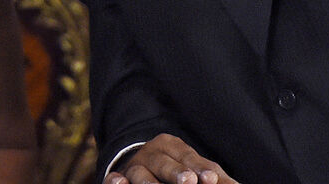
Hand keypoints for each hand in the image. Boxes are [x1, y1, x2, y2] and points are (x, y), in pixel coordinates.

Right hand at [107, 134, 237, 183]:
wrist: (141, 164)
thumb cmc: (178, 169)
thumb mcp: (195, 169)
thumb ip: (215, 178)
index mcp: (174, 148)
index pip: (189, 158)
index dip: (200, 168)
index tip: (210, 179)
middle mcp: (153, 154)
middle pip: (165, 163)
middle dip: (176, 173)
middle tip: (189, 181)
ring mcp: (135, 166)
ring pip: (140, 173)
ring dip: (148, 182)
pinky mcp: (120, 177)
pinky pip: (113, 178)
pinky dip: (115, 181)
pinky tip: (118, 182)